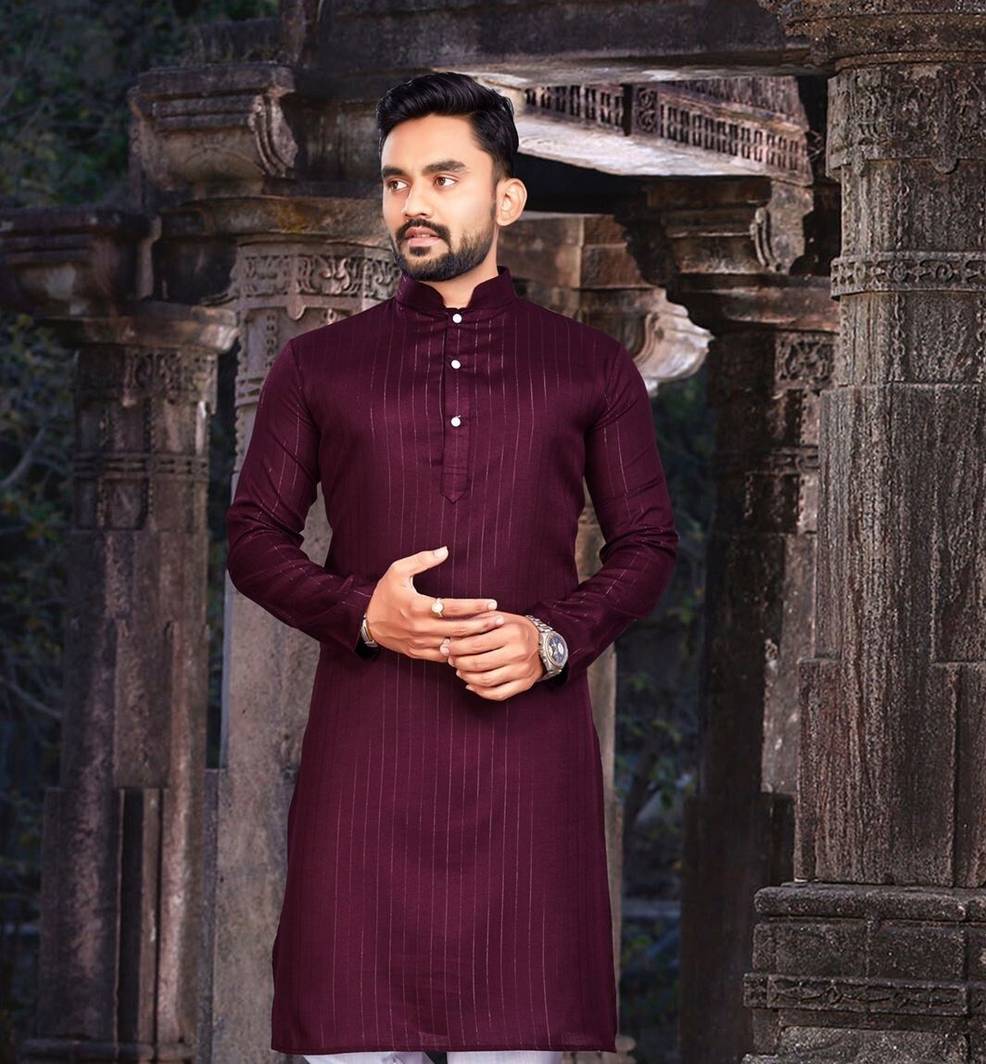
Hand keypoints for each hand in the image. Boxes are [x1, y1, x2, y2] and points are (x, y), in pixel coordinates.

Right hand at [363, 546, 503, 661]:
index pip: (454, 607)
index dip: (475, 606)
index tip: (492, 603)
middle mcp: (420, 627)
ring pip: (453, 646)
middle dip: (482, 625)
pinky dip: (458, 654)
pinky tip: (473, 648)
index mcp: (418, 606)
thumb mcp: (397, 570)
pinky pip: (443, 657)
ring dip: (474, 641)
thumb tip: (444, 550)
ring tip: (492, 634)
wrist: (366, 621)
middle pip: (458, 629)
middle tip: (500, 619)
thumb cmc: (384, 593)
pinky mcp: (418, 653)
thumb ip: (422, 560)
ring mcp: (420, 643)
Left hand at [443, 612, 543, 700]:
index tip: (447, 647)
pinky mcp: (524, 684)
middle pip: (479, 663)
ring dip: (467, 677)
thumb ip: (477, 622)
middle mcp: (518, 652)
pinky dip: (480, 691)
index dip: (457, 647)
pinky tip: (471, 684)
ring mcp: (522, 671)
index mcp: (511, 633)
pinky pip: (497, 694)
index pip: (476, 643)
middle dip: (459, 662)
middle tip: (451, 659)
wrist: (545, 644)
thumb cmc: (516, 629)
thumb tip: (452, 633)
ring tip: (459, 670)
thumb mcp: (499, 617)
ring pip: (486, 680)